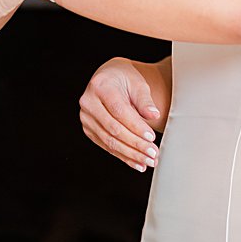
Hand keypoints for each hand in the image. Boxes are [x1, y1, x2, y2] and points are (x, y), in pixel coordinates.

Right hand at [80, 57, 167, 171]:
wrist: (110, 78)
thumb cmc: (124, 79)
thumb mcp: (138, 84)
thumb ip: (145, 101)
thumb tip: (154, 115)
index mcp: (100, 86)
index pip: (119, 110)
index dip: (135, 126)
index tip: (151, 137)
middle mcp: (89, 102)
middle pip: (113, 128)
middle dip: (135, 144)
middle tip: (153, 153)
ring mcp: (86, 118)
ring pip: (109, 141)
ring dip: (131, 154)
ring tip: (148, 161)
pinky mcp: (89, 130)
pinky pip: (107, 146)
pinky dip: (123, 156)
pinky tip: (137, 163)